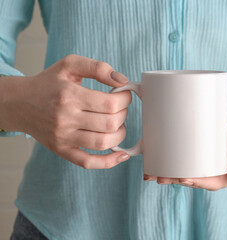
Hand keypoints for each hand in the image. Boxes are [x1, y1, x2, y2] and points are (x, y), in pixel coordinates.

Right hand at [0, 54, 131, 168]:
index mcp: (69, 95)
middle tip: (120, 108)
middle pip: (110, 123)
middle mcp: (65, 118)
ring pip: (103, 142)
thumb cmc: (48, 83)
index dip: (125, 99)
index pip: (110, 103)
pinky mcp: (61, 150)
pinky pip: (88, 162)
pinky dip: (109, 162)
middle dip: (123, 114)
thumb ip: (98, 68)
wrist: (19, 103)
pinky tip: (121, 155)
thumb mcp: (70, 65)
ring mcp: (63, 137)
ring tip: (118, 124)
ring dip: (120, 134)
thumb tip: (123, 80)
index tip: (125, 95)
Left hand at [144, 98, 226, 190]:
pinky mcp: (208, 147)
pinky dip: (178, 154)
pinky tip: (164, 151)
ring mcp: (212, 158)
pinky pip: (192, 153)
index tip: (179, 178)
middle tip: (155, 175)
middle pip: (194, 176)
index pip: (210, 181)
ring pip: (189, 166)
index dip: (194, 181)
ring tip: (151, 168)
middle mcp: (219, 169)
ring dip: (171, 168)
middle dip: (175, 178)